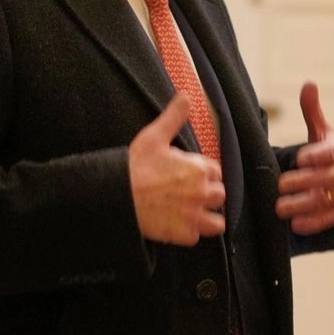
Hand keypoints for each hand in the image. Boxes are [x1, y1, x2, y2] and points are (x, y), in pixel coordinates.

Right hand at [128, 94, 225, 244]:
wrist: (114, 195)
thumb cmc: (134, 166)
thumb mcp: (154, 136)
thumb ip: (174, 117)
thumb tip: (186, 96)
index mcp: (199, 169)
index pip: (216, 172)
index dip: (204, 173)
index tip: (191, 175)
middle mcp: (201, 193)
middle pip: (219, 196)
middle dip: (208, 195)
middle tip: (190, 195)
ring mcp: (193, 216)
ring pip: (217, 223)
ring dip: (208, 219)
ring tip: (193, 214)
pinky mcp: (181, 235)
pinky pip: (195, 238)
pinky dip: (188, 234)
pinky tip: (177, 226)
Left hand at [275, 82, 333, 233]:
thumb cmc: (330, 152)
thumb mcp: (323, 132)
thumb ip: (313, 111)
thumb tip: (309, 84)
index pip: (331, 153)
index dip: (317, 156)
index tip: (300, 158)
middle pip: (326, 179)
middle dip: (303, 183)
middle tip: (281, 185)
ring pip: (325, 201)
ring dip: (302, 206)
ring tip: (280, 208)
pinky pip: (328, 219)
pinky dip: (313, 223)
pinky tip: (295, 225)